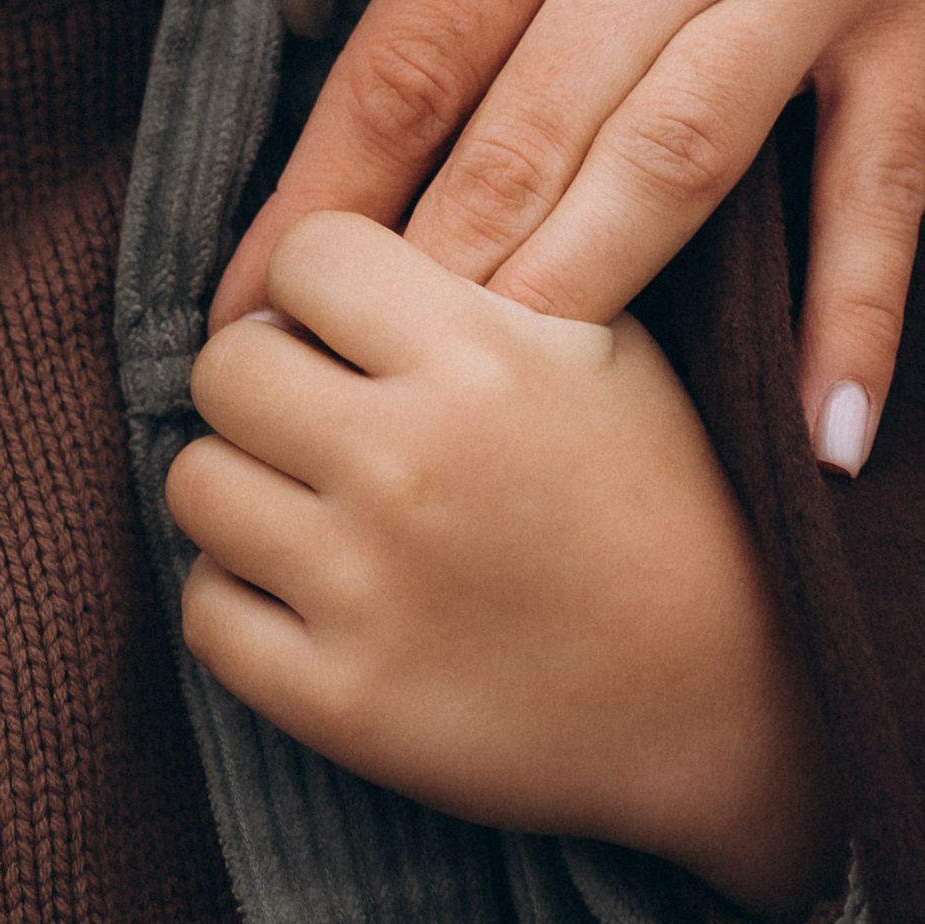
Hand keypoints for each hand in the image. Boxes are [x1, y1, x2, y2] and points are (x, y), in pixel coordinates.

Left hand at [170, 213, 841, 915]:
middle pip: (226, 366)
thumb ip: (489, 266)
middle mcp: (409, 462)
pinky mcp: (340, 703)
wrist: (729, 705)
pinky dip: (245, 601)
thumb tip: (349, 219)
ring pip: (194, 483)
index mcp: (482, 356)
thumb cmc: (671, 501)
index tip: (356, 329)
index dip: (324, 288)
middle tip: (326, 417)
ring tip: (322, 506)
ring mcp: (366, 589)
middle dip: (270, 381)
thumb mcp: (611, 343)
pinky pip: (203, 612)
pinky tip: (322, 595)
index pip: (305, 255)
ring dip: (248, 488)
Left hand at [217, 0, 924, 468]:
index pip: (409, 59)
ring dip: (582, 315)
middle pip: (519, 151)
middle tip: (334, 409)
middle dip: (417, 296)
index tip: (248, 301)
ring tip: (503, 436)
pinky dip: (860, 315)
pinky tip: (826, 447)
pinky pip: (887, 186)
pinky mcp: (924, 1)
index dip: (319, 197)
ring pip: (673, 185)